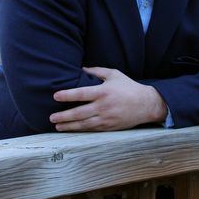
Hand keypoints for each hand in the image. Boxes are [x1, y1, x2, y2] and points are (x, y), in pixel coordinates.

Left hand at [49, 67, 167, 131]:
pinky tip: (72, 130)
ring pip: (84, 124)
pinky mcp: (109, 127)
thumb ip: (96, 71)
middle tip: (51, 117)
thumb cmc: (128, 87)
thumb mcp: (113, 74)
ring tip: (57, 126)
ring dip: (69, 126)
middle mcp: (103, 106)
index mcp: (103, 92)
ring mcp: (106, 118)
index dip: (67, 95)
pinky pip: (92, 130)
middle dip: (64, 116)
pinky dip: (80, 130)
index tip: (55, 96)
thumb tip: (81, 68)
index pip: (81, 94)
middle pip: (79, 113)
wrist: (146, 104)